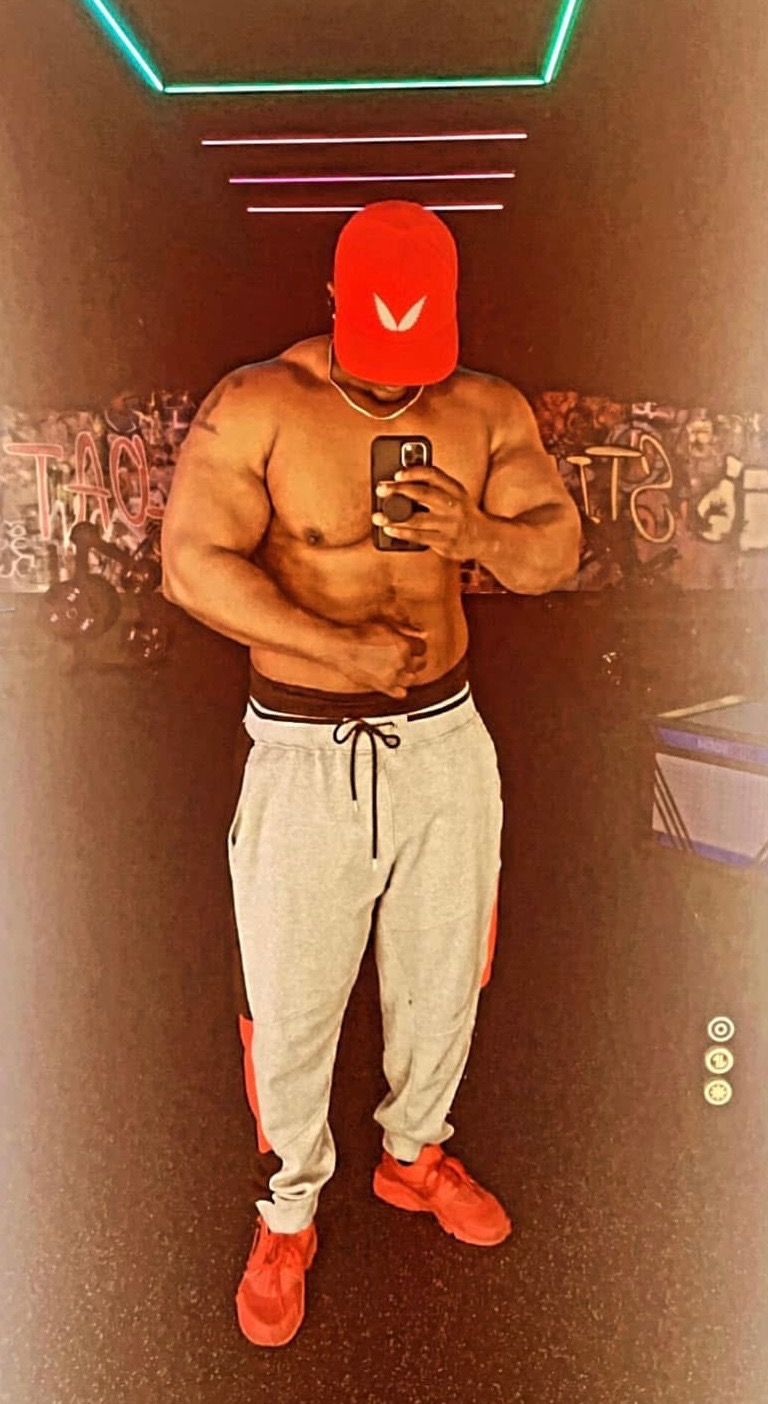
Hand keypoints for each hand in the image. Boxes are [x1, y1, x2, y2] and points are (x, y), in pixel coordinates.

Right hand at [336, 618, 428, 697]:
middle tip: (406, 656)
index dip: (416, 646)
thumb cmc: (359, 634)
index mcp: (404, 645)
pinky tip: (395, 682)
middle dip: (415, 659)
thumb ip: (407, 628)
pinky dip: (400, 688)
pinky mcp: (383, 687)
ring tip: (401, 668)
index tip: (411, 645)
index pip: (423, 648)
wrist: (340, 647)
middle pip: (421, 664)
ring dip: (409, 673)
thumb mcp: (385, 624)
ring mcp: (393, 676)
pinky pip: (401, 693)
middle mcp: (401, 662)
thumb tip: (424, 633)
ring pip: (412, 678)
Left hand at [372, 464, 487, 560]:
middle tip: (380, 489)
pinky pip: (419, 537)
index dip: (413, 471)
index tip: (397, 473)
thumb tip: (400, 482)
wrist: (484, 538)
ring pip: (417, 519)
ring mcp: (449, 525)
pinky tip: (389, 530)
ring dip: (393, 517)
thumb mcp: (455, 494)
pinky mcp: (445, 543)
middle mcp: (454, 505)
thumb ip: (434, 487)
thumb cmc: (461, 512)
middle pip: (423, 494)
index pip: (433, 474)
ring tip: (377, 516)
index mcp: (456, 489)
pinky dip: (401, 533)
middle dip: (398, 490)